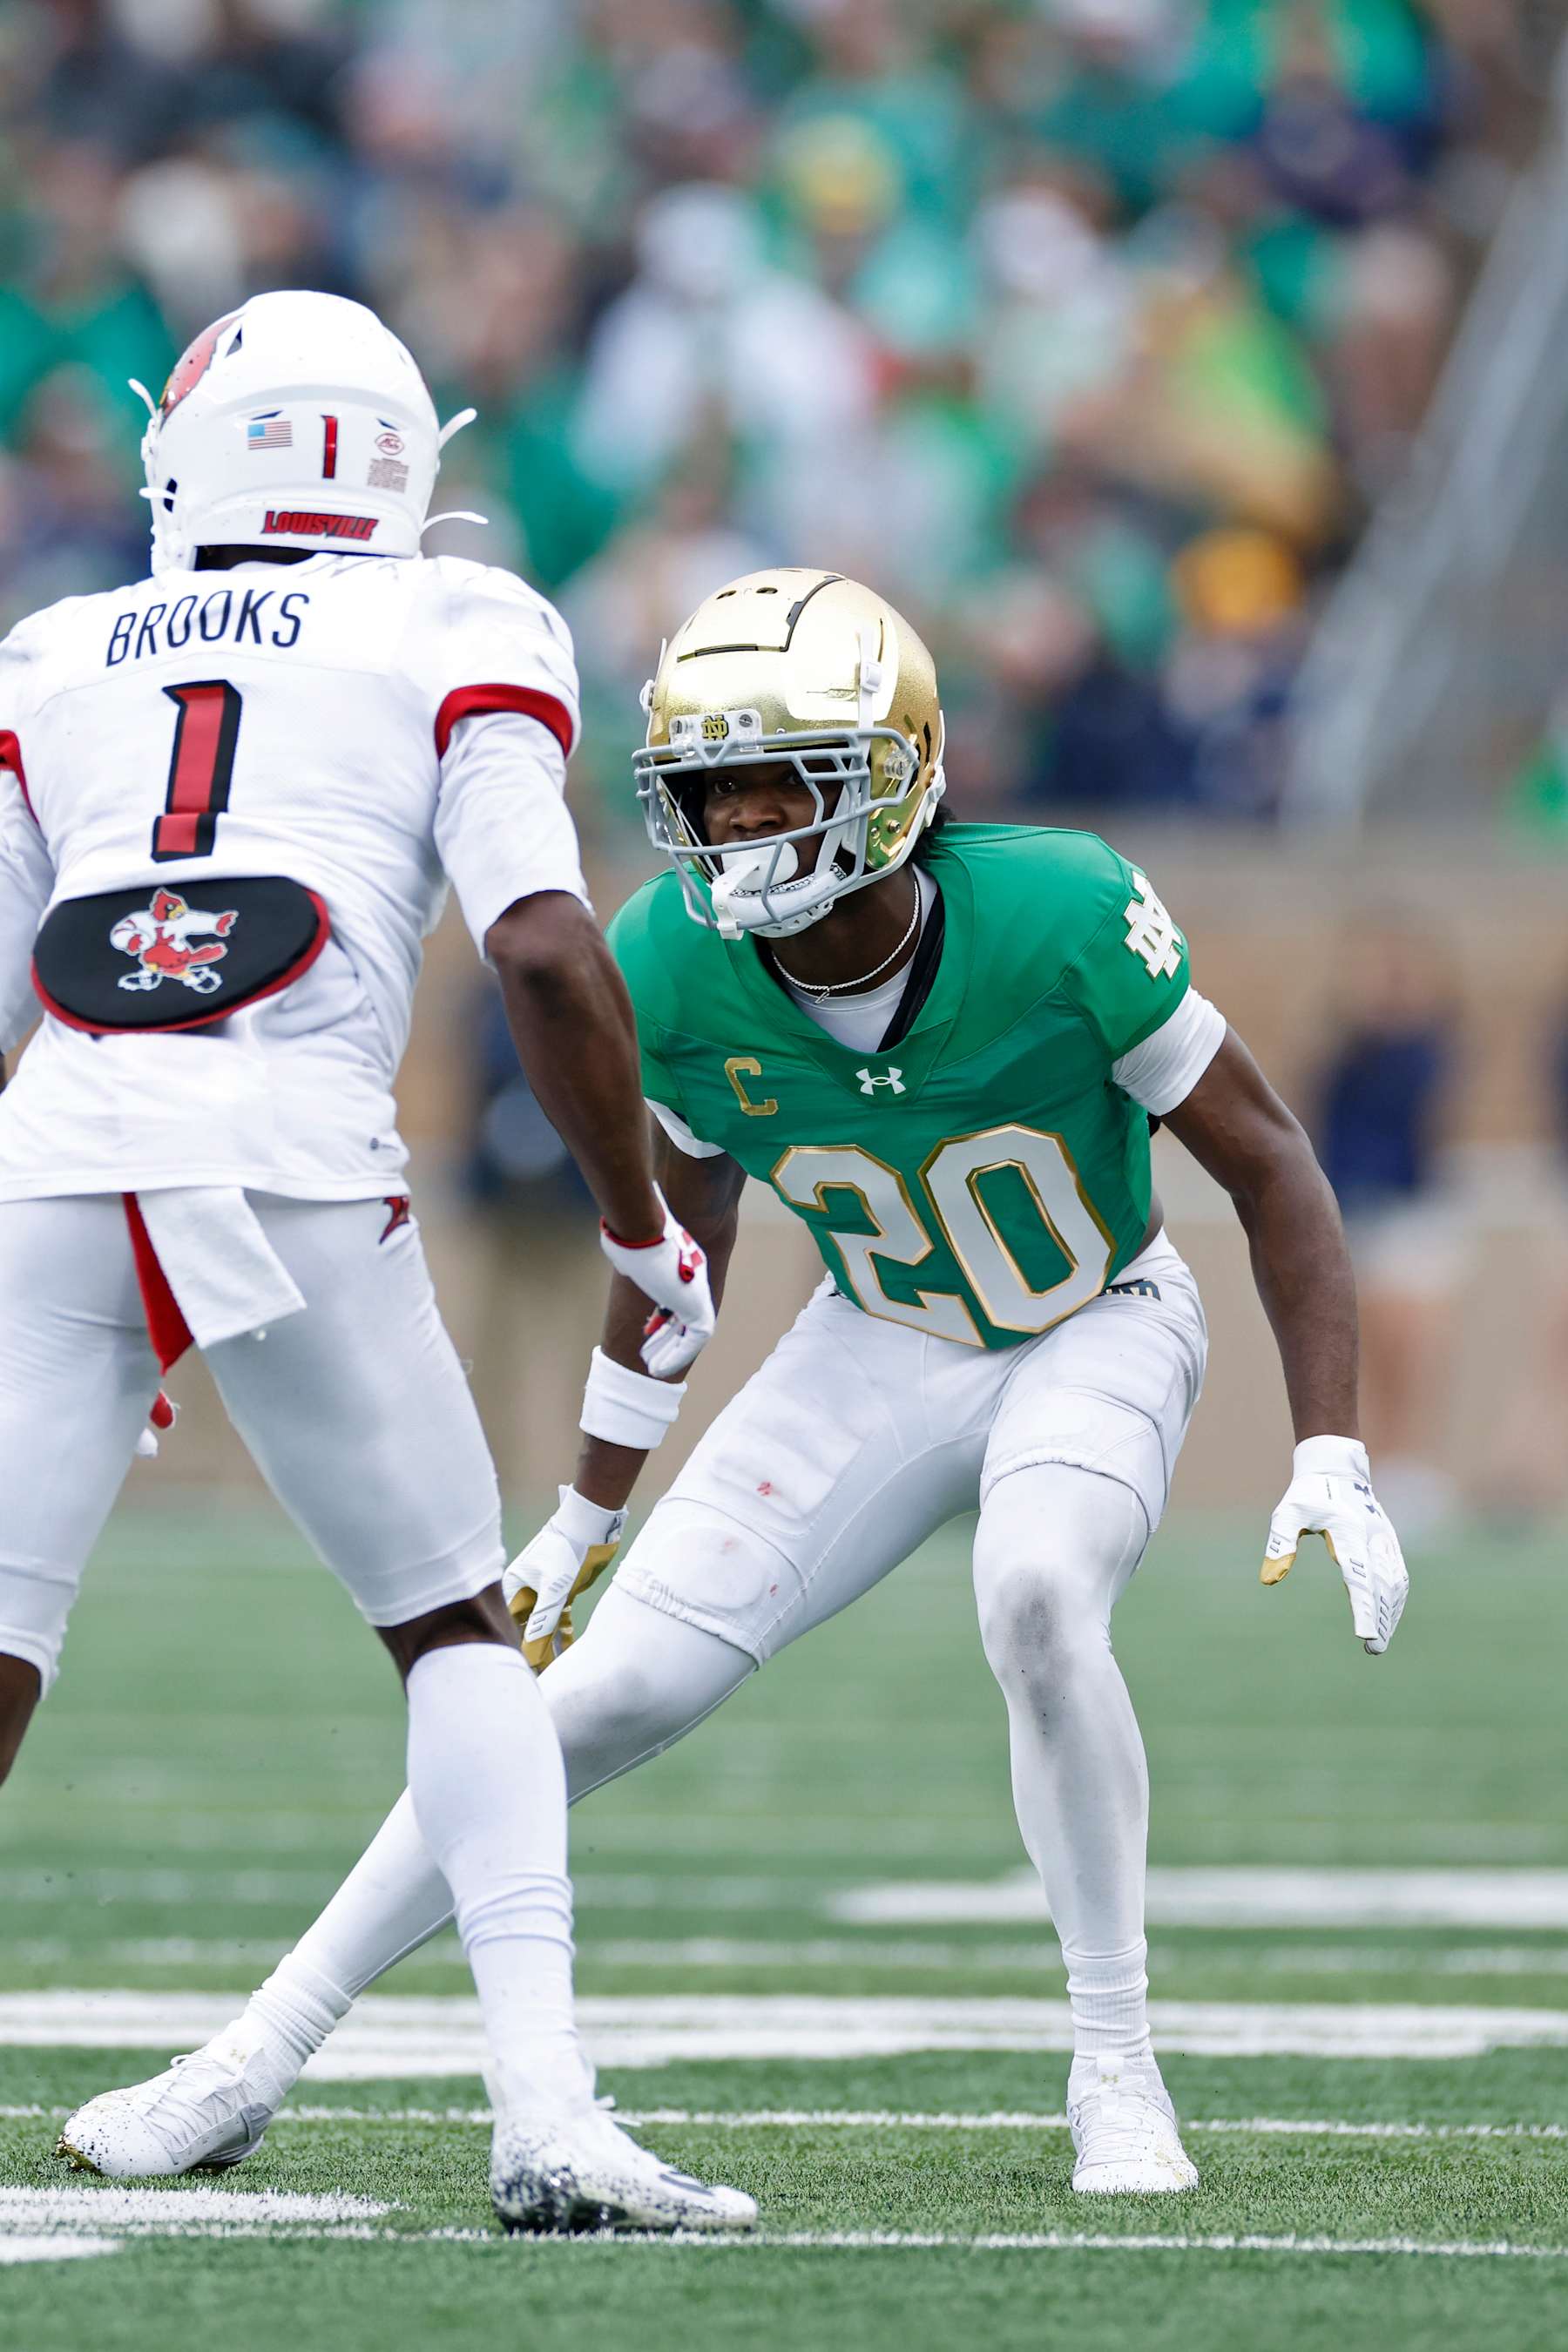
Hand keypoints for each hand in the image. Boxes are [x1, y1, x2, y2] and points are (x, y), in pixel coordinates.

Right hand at [504, 1485, 626, 1670]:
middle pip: (526, 1630)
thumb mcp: (555, 1589)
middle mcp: (525, 1591)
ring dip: (550, 1647)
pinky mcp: (562, 1593)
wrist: (593, 1524)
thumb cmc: (569, 1549)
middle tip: (542, 1681)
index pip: (512, 1627)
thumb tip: (531, 1654)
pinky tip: (568, 1653)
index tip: (527, 1676)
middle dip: (533, 1654)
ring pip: (544, 1627)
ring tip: (555, 1674)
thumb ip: (542, 1622)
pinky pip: (560, 1620)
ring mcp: (544, 1592)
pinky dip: (564, 1635)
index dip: (519, 1651)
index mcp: (514, 1587)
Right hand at [599, 1185, 714, 1375]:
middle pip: (685, 1318)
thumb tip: (613, 1244)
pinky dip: (678, 1355)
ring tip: (654, 1370)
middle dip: (667, 1340)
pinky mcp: (699, 1307)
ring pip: (691, 1333)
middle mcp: (694, 1280)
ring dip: (672, 1352)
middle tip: (649, 1357)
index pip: (677, 1298)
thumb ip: (629, 1252)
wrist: (644, 1229)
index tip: (647, 1330)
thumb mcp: (630, 1247)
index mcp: (680, 1266)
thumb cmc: (630, 1235)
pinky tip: (660, 1369)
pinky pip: (694, 1340)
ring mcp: (698, 1293)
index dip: (663, 1318)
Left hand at [1262, 1435, 1408, 1655]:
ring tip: (1381, 1638)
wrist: (1336, 1467)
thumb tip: (1269, 1579)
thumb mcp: (1286, 1513)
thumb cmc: (1307, 1493)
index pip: (1359, 1577)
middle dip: (1380, 1618)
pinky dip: (1396, 1597)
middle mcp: (1373, 1537)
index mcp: (1349, 1532)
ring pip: (1396, 1582)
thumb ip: (1279, 1544)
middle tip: (1373, 1649)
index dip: (1363, 1608)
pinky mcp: (1388, 1541)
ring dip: (1391, 1612)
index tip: (1365, 1635)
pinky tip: (1389, 1616)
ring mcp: (1384, 1539)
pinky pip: (1399, 1574)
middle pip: (1383, 1586)